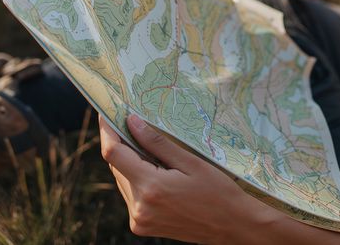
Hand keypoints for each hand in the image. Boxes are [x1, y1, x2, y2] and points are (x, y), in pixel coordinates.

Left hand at [99, 114, 277, 243]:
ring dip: (130, 163)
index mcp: (151, 188)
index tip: (107, 113)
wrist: (232, 226)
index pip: (114, 154)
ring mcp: (139, 219)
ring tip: (151, 150)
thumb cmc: (218, 191)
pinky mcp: (141, 225)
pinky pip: (130, 195)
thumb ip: (157, 143)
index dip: (107, 131)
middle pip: (117, 167)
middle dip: (122, 145)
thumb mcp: (191, 162)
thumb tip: (132, 122)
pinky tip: (156, 172)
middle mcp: (139, 207)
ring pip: (122, 180)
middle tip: (133, 124)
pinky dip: (137, 179)